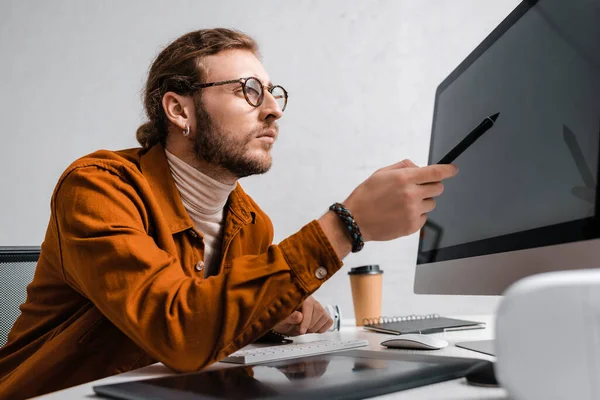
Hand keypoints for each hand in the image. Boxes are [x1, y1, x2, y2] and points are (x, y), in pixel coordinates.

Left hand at [272, 296, 332, 335]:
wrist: (284, 324)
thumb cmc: (282, 319)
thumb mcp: (281, 319)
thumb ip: (289, 317)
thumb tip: (299, 316)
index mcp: (300, 298)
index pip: (309, 306)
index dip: (306, 320)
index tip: (301, 331)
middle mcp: (312, 300)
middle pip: (319, 312)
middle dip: (309, 325)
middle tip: (299, 329)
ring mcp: (318, 307)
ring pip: (325, 317)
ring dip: (315, 328)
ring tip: (305, 329)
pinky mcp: (323, 315)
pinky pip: (329, 321)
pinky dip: (322, 328)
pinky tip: (313, 329)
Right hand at [343, 160, 457, 240]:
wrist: (355, 220)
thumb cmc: (366, 195)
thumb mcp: (381, 173)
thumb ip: (403, 167)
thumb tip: (419, 168)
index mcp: (404, 179)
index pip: (435, 172)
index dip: (448, 170)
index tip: (453, 170)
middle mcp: (411, 194)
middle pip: (438, 188)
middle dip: (431, 186)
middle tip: (418, 189)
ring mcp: (413, 212)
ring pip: (431, 204)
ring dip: (422, 202)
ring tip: (403, 204)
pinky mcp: (411, 226)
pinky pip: (424, 218)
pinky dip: (416, 215)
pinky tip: (400, 214)